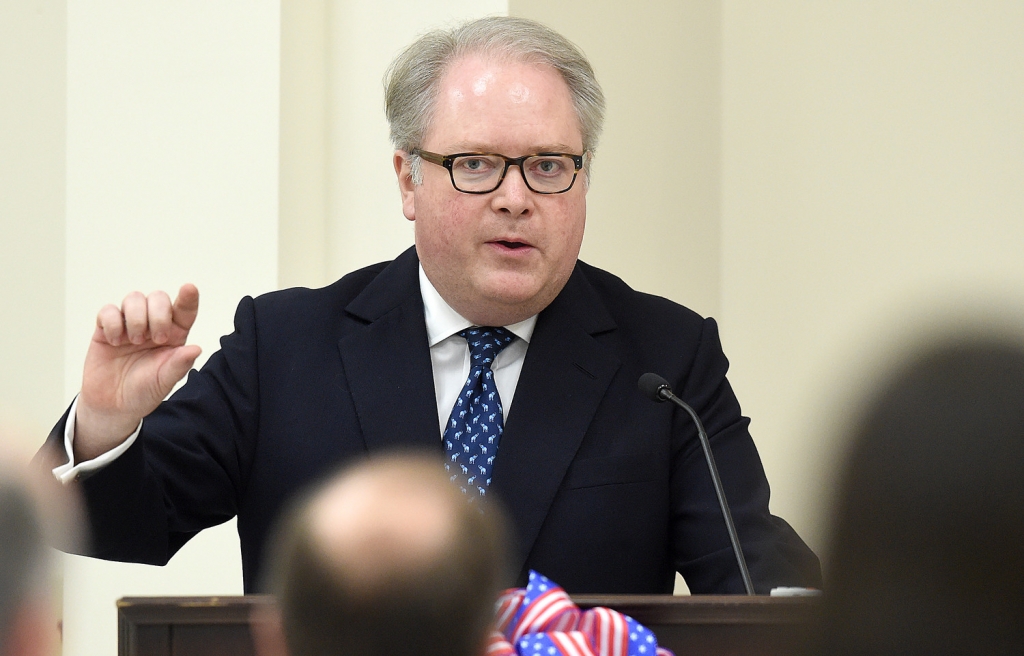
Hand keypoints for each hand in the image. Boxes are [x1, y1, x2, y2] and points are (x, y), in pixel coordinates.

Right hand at [74, 284, 201, 460]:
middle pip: (158, 297)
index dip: (187, 298)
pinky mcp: (106, 328)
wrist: (112, 405)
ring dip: (136, 318)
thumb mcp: (164, 382)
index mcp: (174, 336)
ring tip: (133, 342)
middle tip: (156, 339)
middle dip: (158, 314)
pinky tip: (115, 341)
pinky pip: (109, 310)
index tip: (189, 289)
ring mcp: (130, 325)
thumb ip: (179, 365)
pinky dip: (113, 322)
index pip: (184, 311)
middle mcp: (153, 325)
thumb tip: (196, 348)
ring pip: (134, 298)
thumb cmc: (143, 391)